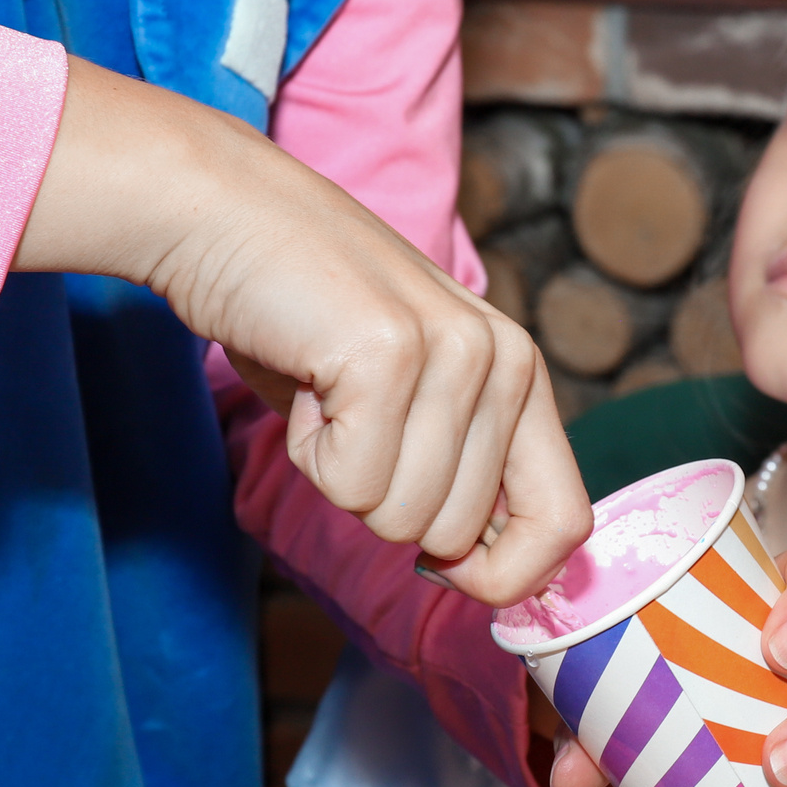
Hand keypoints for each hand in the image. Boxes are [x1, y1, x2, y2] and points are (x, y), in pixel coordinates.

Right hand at [17, 59, 590, 605]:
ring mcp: (455, 353)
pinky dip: (306, 452)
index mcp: (523, 375)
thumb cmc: (305, 316)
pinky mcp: (389, 354)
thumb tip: (478, 572)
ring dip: (338, 472)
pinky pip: (349, 484)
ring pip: (400, 518)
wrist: (222, 212)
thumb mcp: (408, 397)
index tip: (437, 565)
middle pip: (455, 536)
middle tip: (348, 416)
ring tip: (326, 389)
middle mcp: (508, 360)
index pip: (564, 522)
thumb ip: (457, 472)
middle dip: (382, 502)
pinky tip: (304, 379)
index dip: (504, 574)